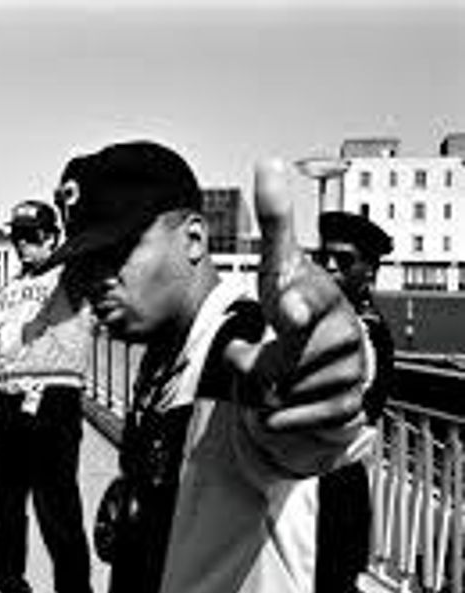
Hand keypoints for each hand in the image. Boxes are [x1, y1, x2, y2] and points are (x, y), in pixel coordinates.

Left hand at [226, 160, 365, 434]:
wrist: (328, 351)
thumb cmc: (298, 302)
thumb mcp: (280, 265)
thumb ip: (274, 222)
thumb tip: (268, 161)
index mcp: (321, 296)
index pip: (305, 301)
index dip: (294, 306)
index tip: (285, 310)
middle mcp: (343, 333)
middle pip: (273, 363)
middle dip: (254, 362)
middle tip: (267, 347)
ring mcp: (348, 371)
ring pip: (280, 393)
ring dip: (265, 388)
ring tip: (281, 368)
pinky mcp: (347, 405)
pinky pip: (298, 420)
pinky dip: (280, 418)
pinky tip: (281, 404)